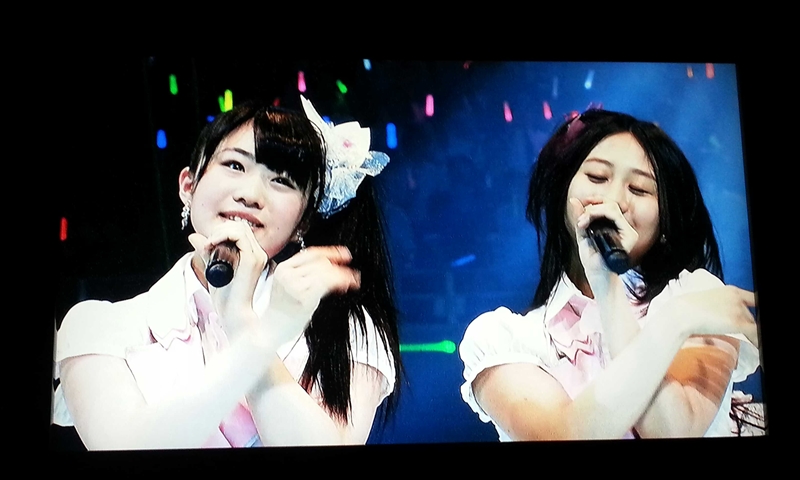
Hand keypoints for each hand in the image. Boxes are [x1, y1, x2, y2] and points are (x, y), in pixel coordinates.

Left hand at [188, 221, 268, 336]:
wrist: (233, 315)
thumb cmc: (225, 299)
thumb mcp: (212, 269)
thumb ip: (206, 252)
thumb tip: (193, 236)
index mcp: (251, 256)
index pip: (238, 231)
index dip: (220, 231)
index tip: (206, 244)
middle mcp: (258, 254)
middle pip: (239, 226)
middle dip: (219, 230)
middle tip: (206, 245)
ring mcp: (258, 256)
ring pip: (239, 227)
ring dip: (219, 232)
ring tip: (208, 246)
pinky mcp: (253, 259)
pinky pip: (239, 235)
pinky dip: (222, 235)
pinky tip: (212, 246)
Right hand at [262, 246, 360, 346]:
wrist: (268, 332)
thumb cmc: (281, 314)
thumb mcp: (289, 287)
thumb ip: (305, 275)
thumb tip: (331, 267)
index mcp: (283, 268)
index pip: (310, 253)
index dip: (330, 252)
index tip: (344, 254)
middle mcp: (287, 274)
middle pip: (320, 262)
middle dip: (339, 265)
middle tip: (352, 273)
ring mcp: (294, 285)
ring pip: (325, 271)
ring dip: (343, 274)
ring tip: (353, 280)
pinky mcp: (303, 297)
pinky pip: (327, 283)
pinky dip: (341, 281)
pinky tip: (348, 285)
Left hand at [569, 197, 637, 280]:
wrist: (597, 275)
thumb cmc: (592, 260)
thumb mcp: (582, 236)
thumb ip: (580, 218)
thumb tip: (573, 200)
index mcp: (613, 226)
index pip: (608, 205)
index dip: (595, 201)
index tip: (581, 204)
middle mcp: (622, 227)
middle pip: (610, 204)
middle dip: (592, 207)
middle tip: (580, 220)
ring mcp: (627, 231)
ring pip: (612, 207)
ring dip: (593, 211)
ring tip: (582, 223)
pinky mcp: (629, 236)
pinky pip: (615, 216)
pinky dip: (599, 214)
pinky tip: (587, 222)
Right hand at [671, 286, 758, 346]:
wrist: (680, 314)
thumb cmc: (685, 309)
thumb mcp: (707, 303)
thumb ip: (718, 307)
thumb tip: (720, 319)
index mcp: (730, 291)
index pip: (753, 299)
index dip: (755, 309)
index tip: (754, 318)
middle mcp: (737, 298)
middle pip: (750, 314)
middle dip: (747, 325)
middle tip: (743, 334)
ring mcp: (738, 309)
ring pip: (752, 324)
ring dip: (750, 333)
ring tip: (750, 342)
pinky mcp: (737, 322)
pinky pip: (754, 333)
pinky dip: (756, 341)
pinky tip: (756, 347)